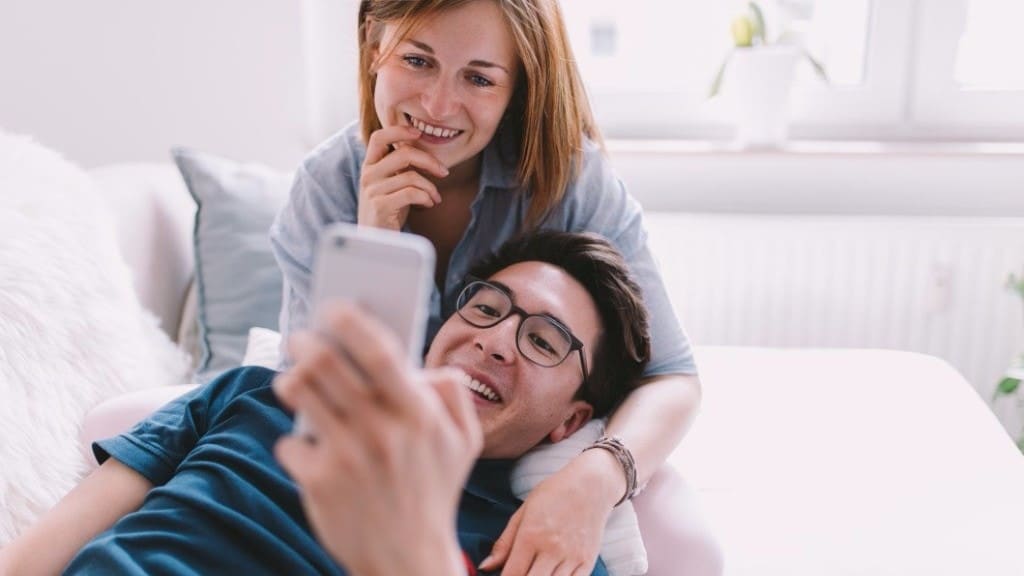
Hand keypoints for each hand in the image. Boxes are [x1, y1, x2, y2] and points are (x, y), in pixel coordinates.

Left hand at [273, 303, 481, 574]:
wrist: (407, 558)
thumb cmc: (434, 490)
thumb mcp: (466, 442)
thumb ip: (455, 393)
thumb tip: (426, 363)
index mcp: (418, 414)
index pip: (379, 351)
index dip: (353, 321)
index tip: (334, 305)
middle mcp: (381, 430)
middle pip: (326, 364)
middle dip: (306, 342)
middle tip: (301, 338)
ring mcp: (346, 457)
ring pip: (299, 393)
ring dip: (290, 379)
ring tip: (292, 379)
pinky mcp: (318, 482)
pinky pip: (291, 443)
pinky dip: (295, 441)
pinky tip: (308, 449)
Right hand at [358, 125, 447, 229]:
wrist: (375, 241)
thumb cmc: (388, 211)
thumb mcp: (392, 184)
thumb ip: (400, 168)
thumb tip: (425, 153)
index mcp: (369, 166)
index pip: (379, 137)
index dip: (400, 130)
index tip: (419, 133)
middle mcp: (368, 175)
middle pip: (404, 153)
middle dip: (429, 161)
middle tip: (444, 171)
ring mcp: (372, 190)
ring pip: (411, 176)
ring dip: (431, 187)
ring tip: (435, 197)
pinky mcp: (380, 205)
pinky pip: (412, 193)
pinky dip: (426, 197)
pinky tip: (429, 204)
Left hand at [480, 450, 623, 574]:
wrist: (591, 484)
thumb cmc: (555, 493)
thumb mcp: (524, 511)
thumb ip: (505, 542)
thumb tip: (486, 566)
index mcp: (531, 535)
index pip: (512, 574)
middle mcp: (552, 549)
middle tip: (519, 573)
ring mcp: (572, 557)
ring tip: (533, 572)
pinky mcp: (588, 561)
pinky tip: (551, 575)